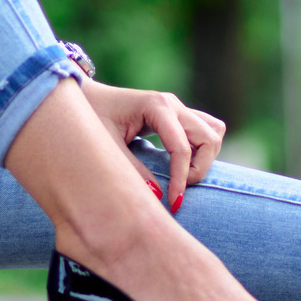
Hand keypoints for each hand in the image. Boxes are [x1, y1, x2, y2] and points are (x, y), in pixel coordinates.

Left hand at [81, 80, 225, 209]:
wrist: (86, 97)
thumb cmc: (92, 118)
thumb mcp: (106, 145)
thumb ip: (131, 170)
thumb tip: (158, 197)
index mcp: (156, 106)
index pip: (181, 147)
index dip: (181, 179)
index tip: (174, 203)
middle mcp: (172, 104)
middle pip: (209, 138)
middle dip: (199, 169)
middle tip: (177, 189)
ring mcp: (178, 108)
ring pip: (214, 131)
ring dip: (205, 157)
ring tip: (182, 176)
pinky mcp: (178, 116)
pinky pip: (206, 130)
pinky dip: (202, 150)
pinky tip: (183, 165)